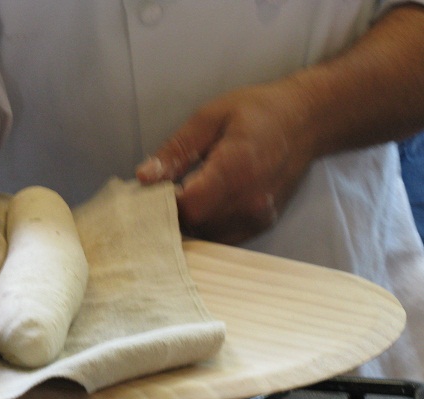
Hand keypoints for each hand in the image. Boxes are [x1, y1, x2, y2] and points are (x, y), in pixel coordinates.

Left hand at [137, 80, 314, 243]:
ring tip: (182, 195)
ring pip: (208, 235)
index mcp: (236, 167)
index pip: (189, 206)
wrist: (306, 120)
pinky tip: (203, 204)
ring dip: (189, 221)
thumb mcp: (208, 118)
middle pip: (196, 224)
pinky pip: (224, 237)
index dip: (163, 203)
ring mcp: (260, 215)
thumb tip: (143, 177)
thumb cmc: (255, 111)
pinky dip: (207, 226)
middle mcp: (251, 199)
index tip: (151, 189)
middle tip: (161, 192)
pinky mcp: (263, 223)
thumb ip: (175, 150)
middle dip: (171, 213)